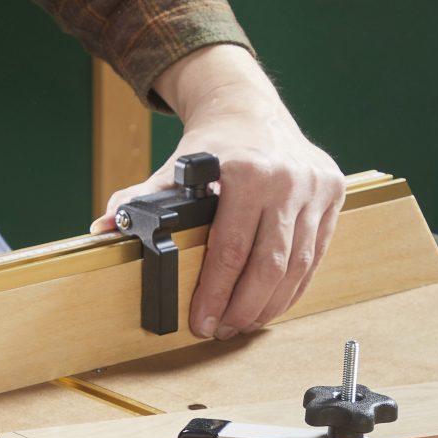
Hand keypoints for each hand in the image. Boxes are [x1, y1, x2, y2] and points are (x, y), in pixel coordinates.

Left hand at [94, 44, 343, 339]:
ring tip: (244, 323)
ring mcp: (315, 187)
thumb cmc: (212, 144)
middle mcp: (287, 179)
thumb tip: (104, 228)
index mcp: (247, 173)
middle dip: (243, 308)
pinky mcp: (333, 194)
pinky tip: (272, 303)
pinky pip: (316, 254)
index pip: (230, 250)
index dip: (213, 294)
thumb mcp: (174, 169)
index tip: (200, 321)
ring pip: (297, 266)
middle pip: (268, 266)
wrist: (249, 108)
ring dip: (270, 304)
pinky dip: (294, 286)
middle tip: (222, 330)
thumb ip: (139, 200)